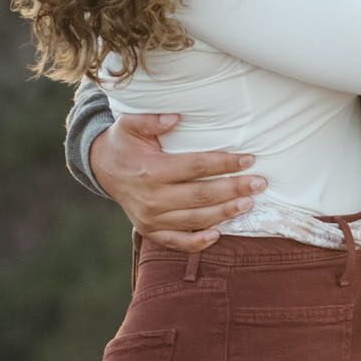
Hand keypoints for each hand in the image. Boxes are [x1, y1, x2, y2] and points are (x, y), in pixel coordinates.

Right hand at [90, 112, 267, 249]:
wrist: (101, 168)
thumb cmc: (123, 143)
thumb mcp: (129, 125)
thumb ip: (151, 120)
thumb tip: (175, 118)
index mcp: (152, 170)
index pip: (196, 167)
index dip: (224, 163)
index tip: (249, 159)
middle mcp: (153, 198)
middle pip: (201, 196)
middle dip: (234, 190)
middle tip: (259, 184)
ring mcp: (151, 218)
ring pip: (195, 220)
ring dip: (225, 213)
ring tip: (248, 204)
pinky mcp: (150, 231)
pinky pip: (177, 242)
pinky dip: (198, 242)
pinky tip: (219, 234)